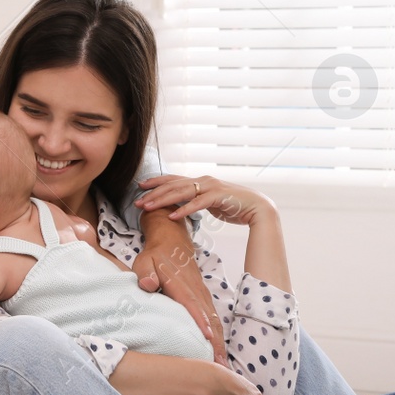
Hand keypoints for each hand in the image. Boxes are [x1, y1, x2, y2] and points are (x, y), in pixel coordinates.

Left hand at [133, 234, 225, 365]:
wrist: (172, 242)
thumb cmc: (155, 256)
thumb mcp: (144, 260)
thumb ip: (145, 272)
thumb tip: (149, 285)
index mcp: (180, 283)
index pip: (191, 303)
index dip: (200, 320)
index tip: (208, 337)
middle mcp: (196, 290)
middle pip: (209, 317)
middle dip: (215, 341)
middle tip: (220, 363)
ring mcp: (203, 294)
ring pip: (214, 320)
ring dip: (219, 342)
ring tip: (223, 365)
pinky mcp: (204, 298)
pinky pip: (214, 319)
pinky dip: (219, 336)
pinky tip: (219, 352)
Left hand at [136, 174, 277, 226]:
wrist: (257, 208)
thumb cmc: (233, 205)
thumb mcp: (210, 201)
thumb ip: (197, 199)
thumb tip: (183, 204)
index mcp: (200, 180)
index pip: (173, 178)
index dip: (156, 181)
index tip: (140, 186)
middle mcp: (203, 180)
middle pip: (173, 185)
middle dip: (153, 193)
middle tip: (137, 201)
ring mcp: (211, 187)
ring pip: (181, 192)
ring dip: (162, 200)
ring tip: (148, 207)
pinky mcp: (218, 197)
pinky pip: (197, 204)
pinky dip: (183, 210)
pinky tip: (171, 216)